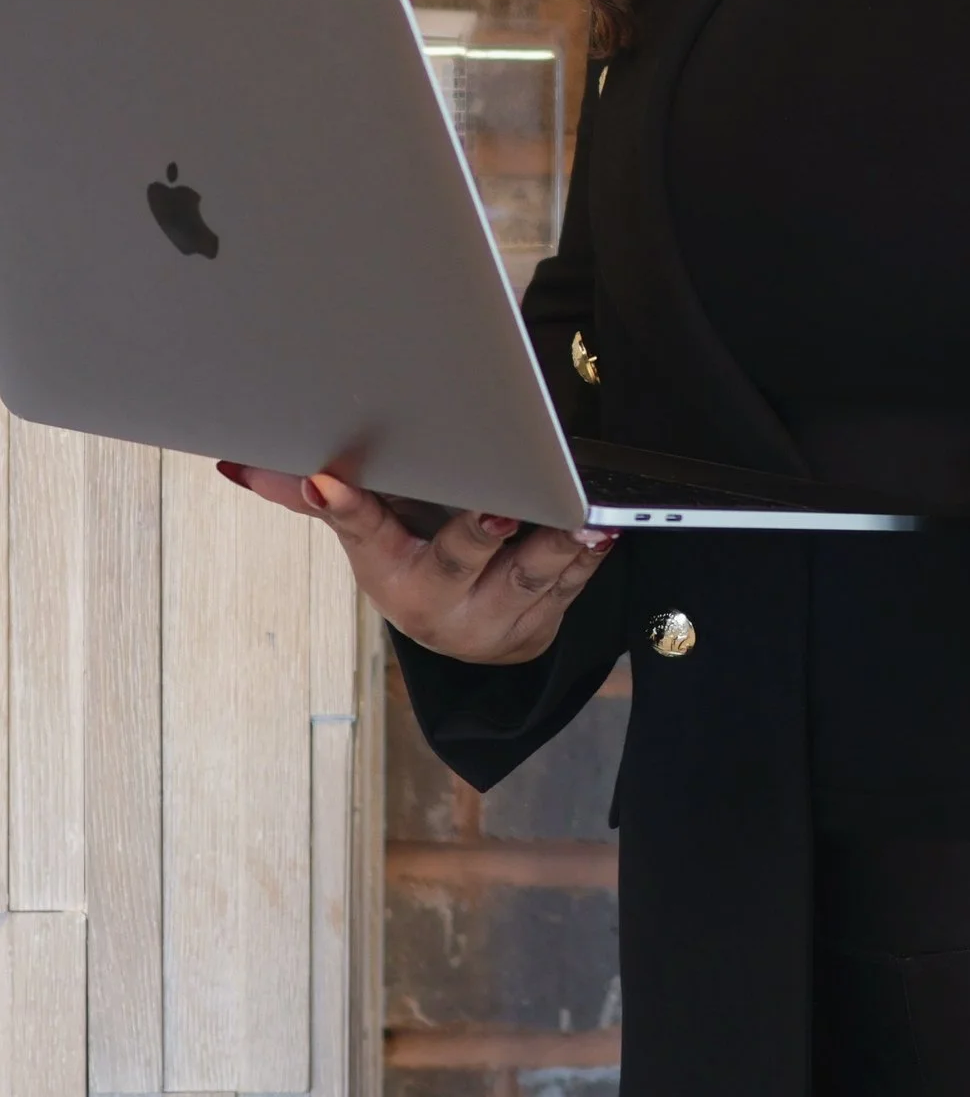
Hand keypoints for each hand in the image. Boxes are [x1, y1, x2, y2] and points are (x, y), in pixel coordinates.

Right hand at [217, 465, 614, 662]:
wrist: (468, 634)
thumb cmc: (415, 564)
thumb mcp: (371, 537)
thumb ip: (321, 501)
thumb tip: (238, 463)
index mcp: (391, 572)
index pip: (361, 531)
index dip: (344, 505)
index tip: (327, 477)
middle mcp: (440, 602)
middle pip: (458, 558)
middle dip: (477, 533)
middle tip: (500, 506)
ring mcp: (495, 617)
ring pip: (528, 578)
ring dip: (555, 548)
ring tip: (578, 516)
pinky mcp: (544, 622)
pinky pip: (570, 587)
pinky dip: (587, 559)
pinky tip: (605, 529)